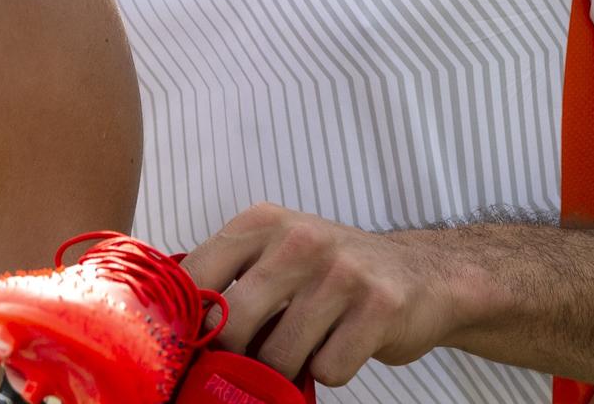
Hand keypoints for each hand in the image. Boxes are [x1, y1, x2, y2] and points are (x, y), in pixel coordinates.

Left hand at [181, 204, 457, 386]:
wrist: (421, 274)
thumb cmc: (331, 272)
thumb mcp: (275, 253)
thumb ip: (228, 279)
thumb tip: (171, 327)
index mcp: (261, 222)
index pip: (194, 278)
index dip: (186, 325)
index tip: (192, 347)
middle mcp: (299, 239)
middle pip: (231, 327)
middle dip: (236, 358)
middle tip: (252, 360)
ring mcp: (341, 272)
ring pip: (278, 357)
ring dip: (286, 368)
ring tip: (306, 346)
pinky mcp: (378, 307)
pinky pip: (327, 370)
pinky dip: (330, 371)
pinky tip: (342, 345)